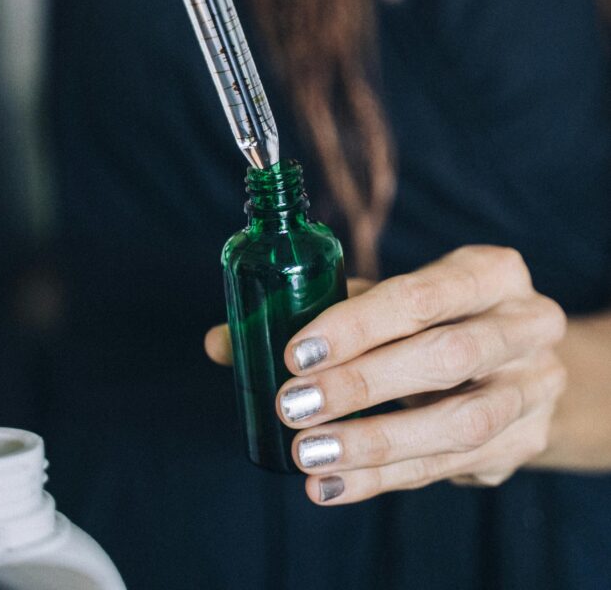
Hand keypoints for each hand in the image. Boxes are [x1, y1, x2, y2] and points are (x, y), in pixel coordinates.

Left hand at [275, 246, 566, 504]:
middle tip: (292, 404)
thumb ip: (320, 310)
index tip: (296, 353)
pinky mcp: (524, 443)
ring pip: (459, 422)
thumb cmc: (442, 316)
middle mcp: (527, 325)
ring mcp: (534, 389)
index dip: (358, 324)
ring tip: (308, 453)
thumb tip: (222, 342)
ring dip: (375, 442)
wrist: (522, 362)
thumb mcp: (394, 298)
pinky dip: (384, 478)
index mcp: (494, 272)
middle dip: (363, 384)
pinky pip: (450, 468)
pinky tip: (332, 484)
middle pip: (448, 355)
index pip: (425, 294)